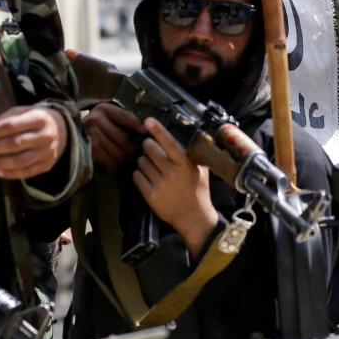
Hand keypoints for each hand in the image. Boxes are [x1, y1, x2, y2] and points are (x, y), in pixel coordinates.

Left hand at [0, 105, 69, 179]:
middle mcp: (45, 135)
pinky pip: (27, 172)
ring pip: (20, 161)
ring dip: (0, 162)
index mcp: (39, 118)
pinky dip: (10, 174)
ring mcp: (47, 152)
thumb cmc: (36, 119)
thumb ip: (2, 119)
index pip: (12, 125)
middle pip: (15, 144)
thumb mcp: (22, 112)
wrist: (62, 130)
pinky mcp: (47, 165)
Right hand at [83, 102, 144, 171]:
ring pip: (120, 153)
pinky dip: (115, 166)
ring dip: (125, 159)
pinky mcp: (90, 151)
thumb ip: (122, 120)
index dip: (139, 128)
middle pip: (126, 140)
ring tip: (127, 160)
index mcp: (103, 109)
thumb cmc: (92, 129)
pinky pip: (111, 162)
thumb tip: (145, 129)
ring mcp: (93, 136)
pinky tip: (114, 165)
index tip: (146, 134)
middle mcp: (97, 120)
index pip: (128, 118)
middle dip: (133, 149)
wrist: (65, 137)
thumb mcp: (105, 117)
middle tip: (138, 154)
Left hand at [133, 118, 217, 255]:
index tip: (148, 121)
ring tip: (151, 166)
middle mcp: (172, 173)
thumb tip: (186, 137)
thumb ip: (192, 155)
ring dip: (143, 161)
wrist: (194, 218)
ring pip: (142, 162)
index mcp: (185, 164)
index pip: (169, 142)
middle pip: (150, 149)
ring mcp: (160, 184)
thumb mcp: (201, 171)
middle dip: (148, 146)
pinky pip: (137, 177)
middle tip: (150, 147)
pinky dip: (139, 174)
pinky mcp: (151, 196)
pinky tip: (146, 176)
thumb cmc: (198, 192)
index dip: (158, 130)